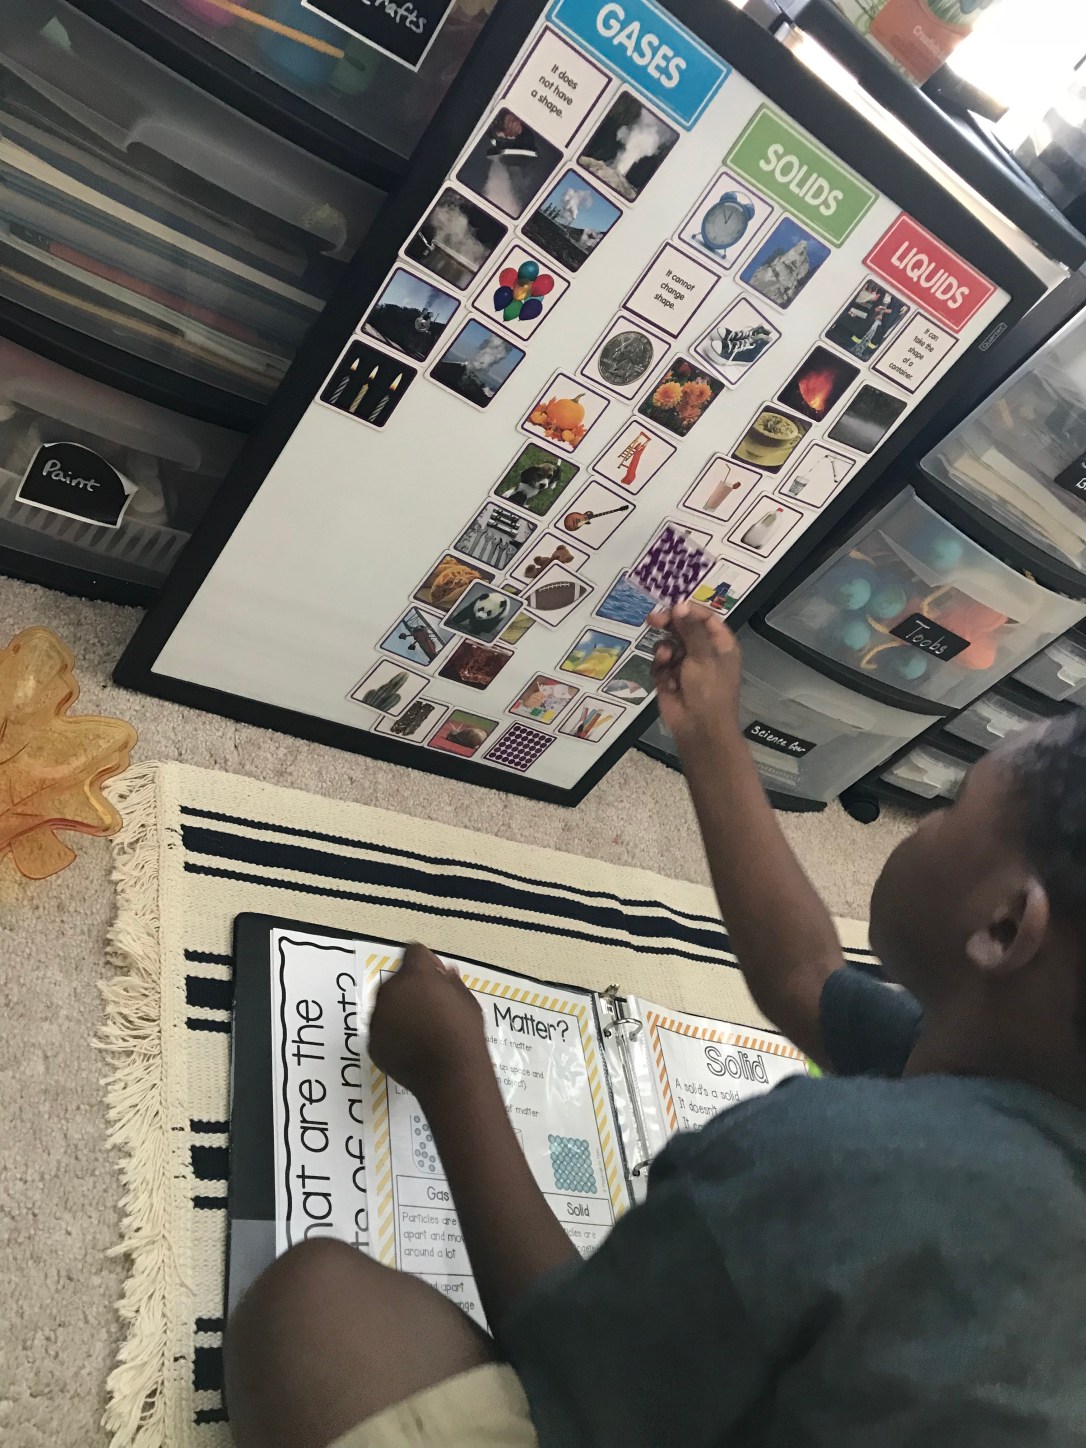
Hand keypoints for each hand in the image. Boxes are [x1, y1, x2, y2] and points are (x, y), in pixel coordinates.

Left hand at [368, 942, 487, 1102]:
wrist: (450, 1074)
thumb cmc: (464, 1034)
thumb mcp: (467, 1001)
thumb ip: (451, 982)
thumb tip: (445, 973)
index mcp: (415, 975)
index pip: (414, 951)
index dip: (427, 962)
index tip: (437, 978)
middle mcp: (390, 991)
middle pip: (397, 979)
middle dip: (411, 987)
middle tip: (431, 1007)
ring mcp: (378, 1017)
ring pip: (387, 1004)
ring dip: (401, 1010)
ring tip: (422, 1030)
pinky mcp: (372, 1042)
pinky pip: (382, 1029)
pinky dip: (393, 1034)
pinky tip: (412, 1047)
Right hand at [648, 602, 741, 750]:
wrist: (699, 728)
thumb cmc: (709, 690)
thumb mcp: (703, 656)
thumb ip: (690, 629)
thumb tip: (679, 605)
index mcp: (720, 644)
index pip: (705, 618)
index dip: (688, 611)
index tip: (672, 607)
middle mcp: (703, 652)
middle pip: (683, 629)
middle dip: (669, 625)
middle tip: (653, 620)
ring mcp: (685, 665)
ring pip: (668, 645)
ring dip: (664, 650)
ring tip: (665, 659)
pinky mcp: (669, 679)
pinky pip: (660, 664)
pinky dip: (660, 669)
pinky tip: (665, 680)